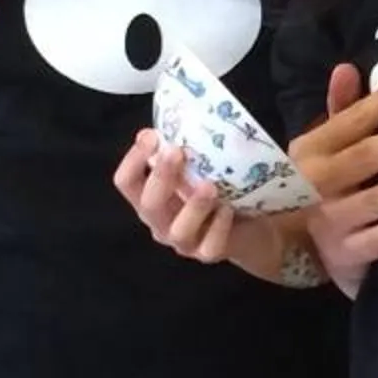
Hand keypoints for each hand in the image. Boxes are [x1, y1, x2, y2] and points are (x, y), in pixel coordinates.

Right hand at [112, 127, 239, 263]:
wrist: (251, 225)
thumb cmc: (218, 190)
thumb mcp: (198, 168)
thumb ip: (184, 152)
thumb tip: (174, 123)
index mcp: (151, 197)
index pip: (127, 182)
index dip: (133, 159)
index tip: (150, 135)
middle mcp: (161, 221)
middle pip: (149, 204)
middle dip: (161, 176)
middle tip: (176, 151)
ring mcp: (184, 241)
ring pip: (178, 230)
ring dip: (193, 206)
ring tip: (209, 185)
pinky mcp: (208, 254)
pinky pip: (210, 246)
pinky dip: (218, 226)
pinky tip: (227, 209)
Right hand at [290, 62, 377, 295]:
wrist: (288, 249)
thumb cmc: (316, 187)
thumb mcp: (322, 148)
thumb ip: (341, 111)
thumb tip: (348, 68)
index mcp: (312, 150)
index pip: (350, 120)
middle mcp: (316, 183)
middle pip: (365, 157)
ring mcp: (329, 220)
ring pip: (372, 201)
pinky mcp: (343, 254)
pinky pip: (376, 242)